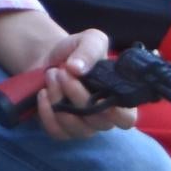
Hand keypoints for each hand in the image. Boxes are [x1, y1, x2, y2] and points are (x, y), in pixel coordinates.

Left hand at [0, 12, 137, 138]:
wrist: (50, 58)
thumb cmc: (78, 52)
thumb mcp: (90, 40)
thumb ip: (90, 49)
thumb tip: (77, 69)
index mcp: (117, 98)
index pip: (127, 119)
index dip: (117, 113)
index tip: (100, 94)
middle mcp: (103, 117)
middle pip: (96, 121)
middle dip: (76, 94)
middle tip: (62, 71)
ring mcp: (83, 127)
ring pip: (74, 125)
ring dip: (59, 98)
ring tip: (51, 75)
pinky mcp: (62, 130)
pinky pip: (56, 130)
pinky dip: (46, 111)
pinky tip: (43, 93)